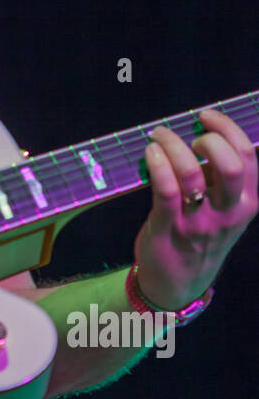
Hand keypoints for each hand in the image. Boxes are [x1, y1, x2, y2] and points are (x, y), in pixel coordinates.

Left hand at [134, 108, 258, 308]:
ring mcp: (198, 222)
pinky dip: (157, 163)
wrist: (177, 282)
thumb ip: (222, 178)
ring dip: (173, 145)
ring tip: (159, 137)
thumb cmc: (200, 234)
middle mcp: (227, 213)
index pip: (248, 156)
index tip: (206, 116)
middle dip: (208, 139)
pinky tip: (150, 152)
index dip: (228, 128)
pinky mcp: (168, 227)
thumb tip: (204, 134)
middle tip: (188, 138)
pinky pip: (165, 189)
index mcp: (247, 203)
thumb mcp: (226, 210)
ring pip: (192, 173)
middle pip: (230, 164)